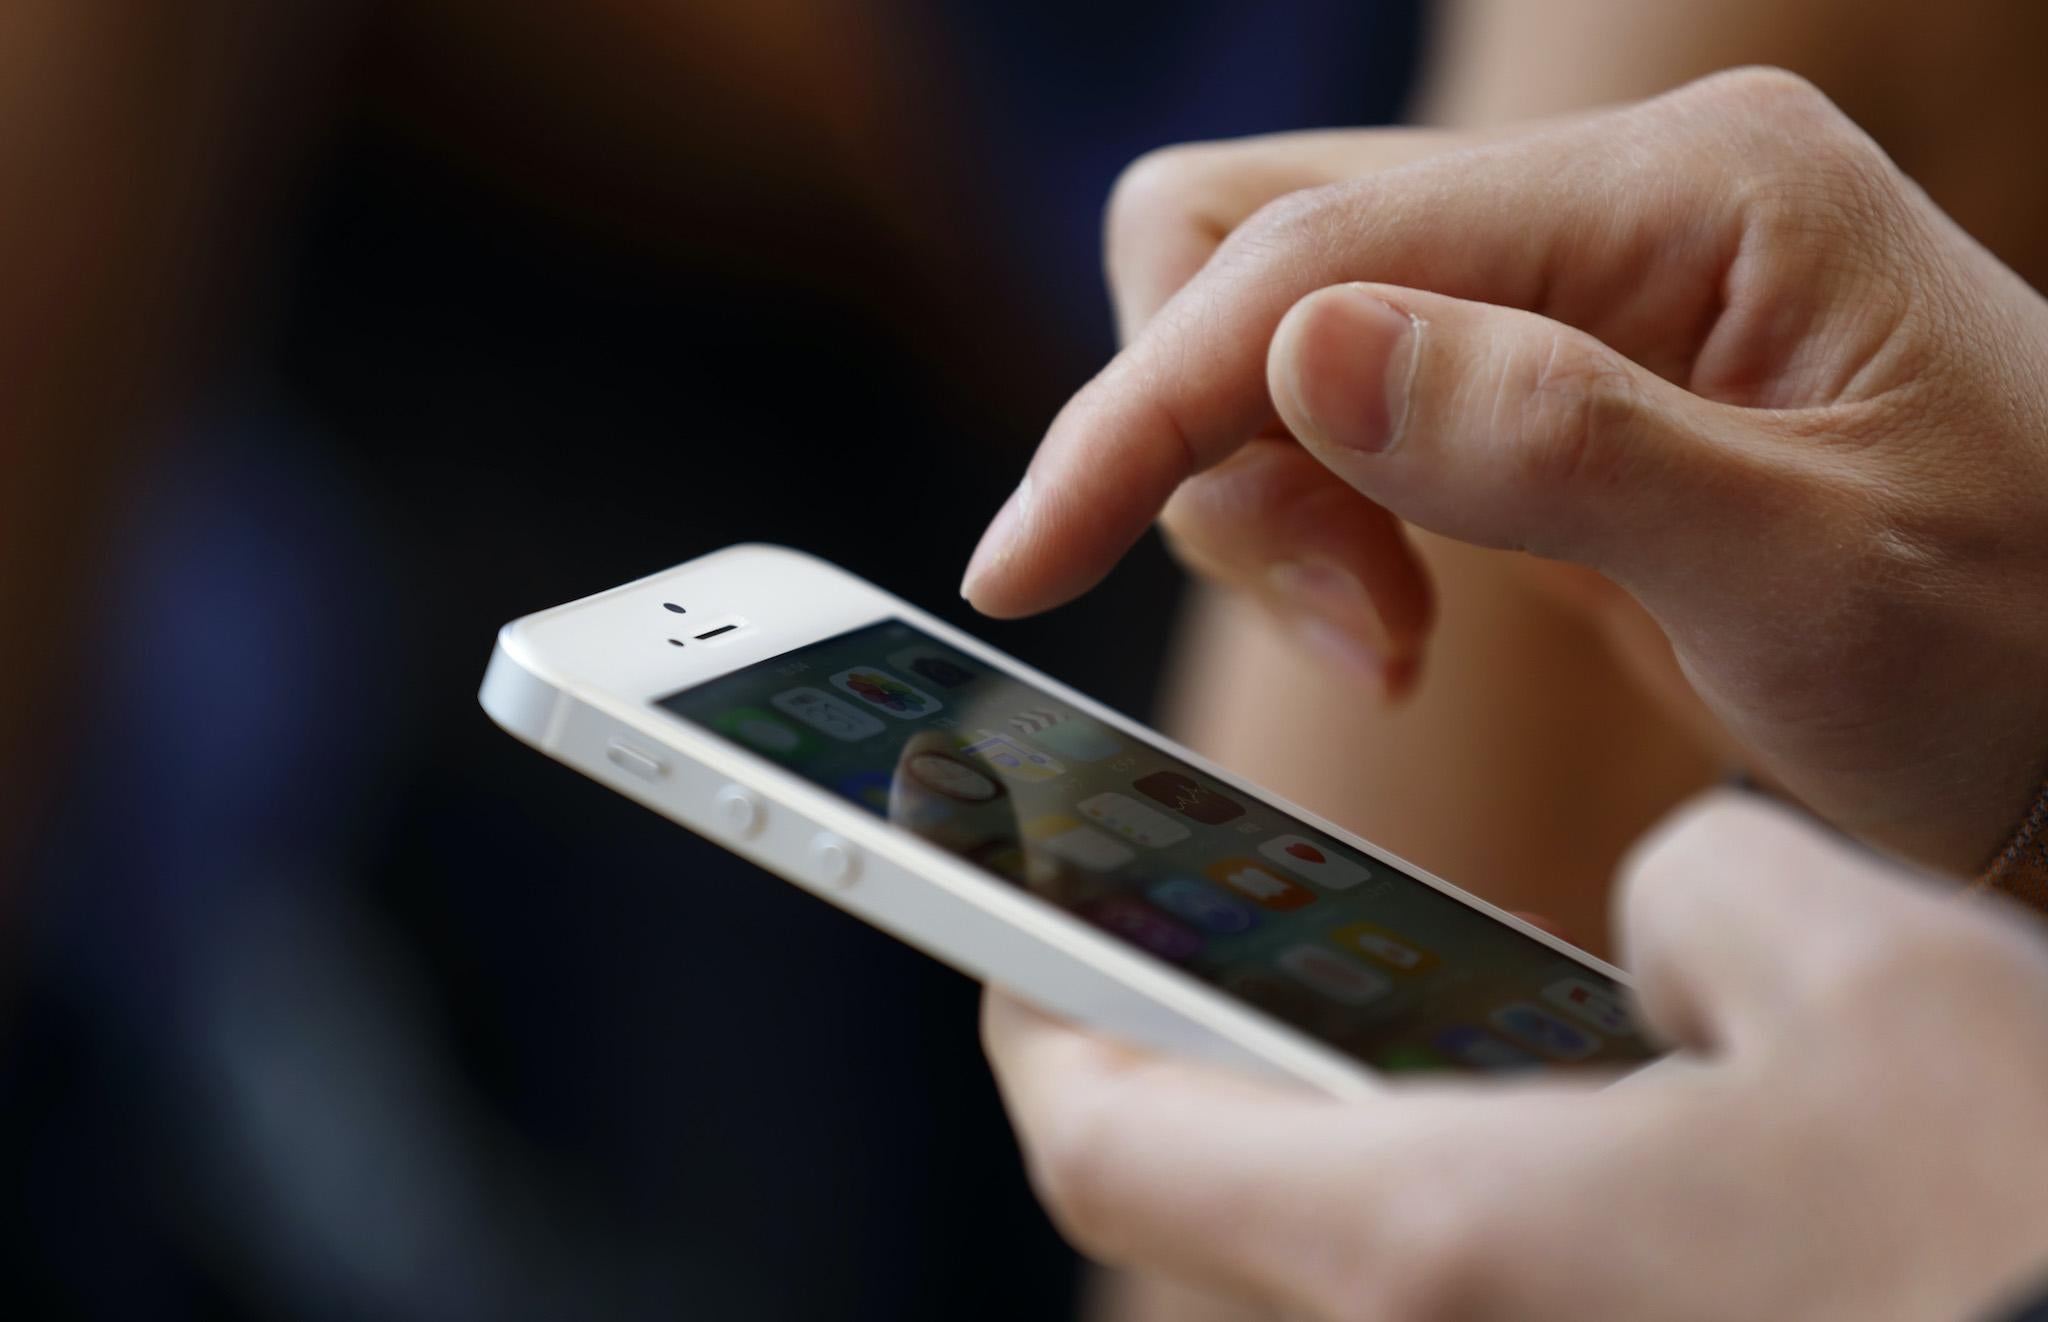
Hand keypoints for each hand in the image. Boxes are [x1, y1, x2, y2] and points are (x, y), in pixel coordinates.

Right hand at [960, 69, 2047, 872]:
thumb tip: (1298, 352)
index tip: (1024, 562)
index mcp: (1693, 193)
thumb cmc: (2022, 653)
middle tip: (1338, 616)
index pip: (1317, 252)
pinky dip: (1305, 506)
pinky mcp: (1539, 366)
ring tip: (1381, 630)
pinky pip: (1329, 391)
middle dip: (1206, 431)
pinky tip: (1395, 607)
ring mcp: (1569, 275)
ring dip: (1255, 484)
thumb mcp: (1813, 575)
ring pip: (1266, 311)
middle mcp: (1614, 197)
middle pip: (1252, 231)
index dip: (1144, 410)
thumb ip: (1557, 446)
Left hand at [984, 794, 2047, 1321]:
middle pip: (1215, 1196)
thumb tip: (1667, 934)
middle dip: (1186, 1050)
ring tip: (1372, 980)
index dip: (1029, 1020)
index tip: (997, 921)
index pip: (1108, 1143)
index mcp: (1437, 1238)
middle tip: (1192, 923)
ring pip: (1350, 1239)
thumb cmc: (2018, 1233)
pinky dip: (1459, 1178)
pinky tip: (1568, 1100)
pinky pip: (1478, 1281)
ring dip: (1335, 1112)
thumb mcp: (1863, 979)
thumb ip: (1700, 896)